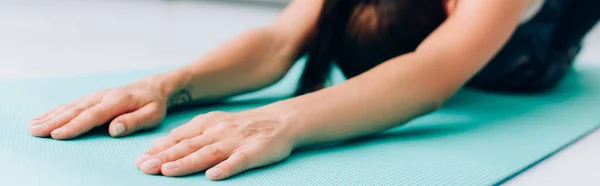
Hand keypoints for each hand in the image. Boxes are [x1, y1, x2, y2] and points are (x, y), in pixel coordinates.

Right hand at [29, 75, 174, 138]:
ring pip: (70, 106)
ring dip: (51, 116)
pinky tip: (43, 117)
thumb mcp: (153, 114)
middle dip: (55, 121)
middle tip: (36, 131)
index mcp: (118, 101)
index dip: (75, 125)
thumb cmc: (154, 104)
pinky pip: (71, 104)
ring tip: (33, 126)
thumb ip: (134, 121)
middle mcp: (103, 96)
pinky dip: (56, 111)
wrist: (153, 87)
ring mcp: (96, 96)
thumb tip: (114, 130)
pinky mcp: (92, 98)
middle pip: (76, 110)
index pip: (93, 115)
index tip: (58, 135)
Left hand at [135, 107, 295, 179]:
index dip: (159, 149)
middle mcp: (218, 131)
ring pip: (208, 153)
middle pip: (188, 146)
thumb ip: (187, 134)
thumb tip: (157, 144)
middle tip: (144, 167)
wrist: (280, 120)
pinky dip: (226, 168)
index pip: (179, 138)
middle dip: (165, 157)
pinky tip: (212, 176)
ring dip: (187, 162)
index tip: (139, 160)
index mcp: (207, 124)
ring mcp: (236, 142)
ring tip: (167, 171)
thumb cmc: (243, 126)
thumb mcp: (213, 123)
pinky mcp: (255, 152)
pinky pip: (239, 161)